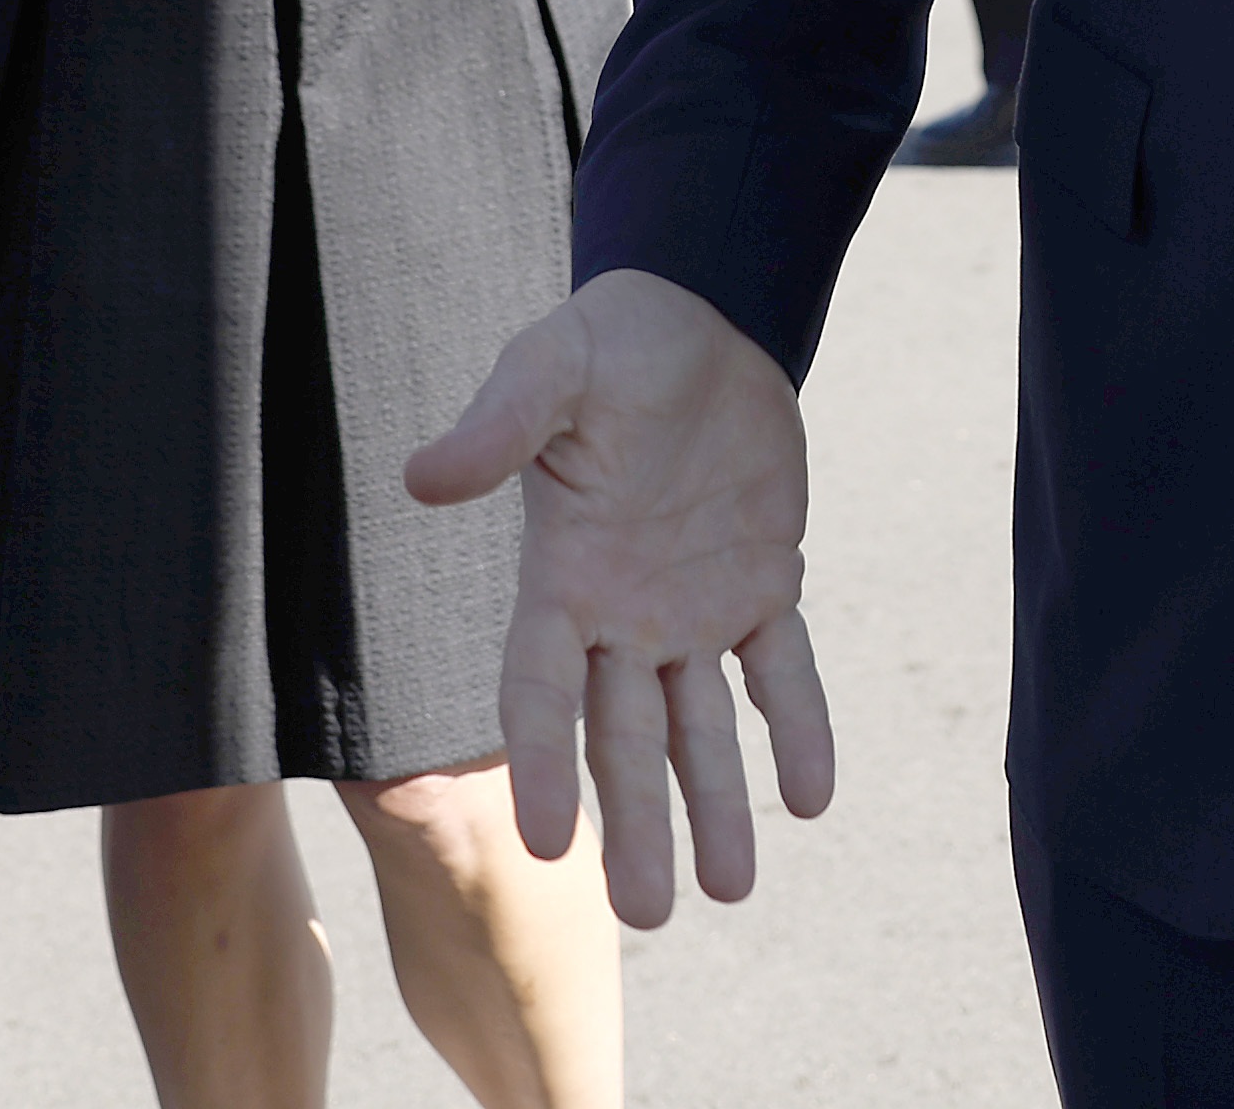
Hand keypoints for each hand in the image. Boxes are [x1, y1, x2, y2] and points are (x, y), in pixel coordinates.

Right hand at [406, 268, 839, 928]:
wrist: (694, 316)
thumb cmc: (607, 342)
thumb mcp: (550, 370)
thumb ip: (499, 429)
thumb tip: (421, 477)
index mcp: (561, 578)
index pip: (539, 693)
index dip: (542, 765)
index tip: (546, 842)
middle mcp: (621, 614)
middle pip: (621, 740)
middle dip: (634, 825)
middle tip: (646, 917)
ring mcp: (693, 607)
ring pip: (700, 729)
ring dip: (714, 807)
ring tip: (731, 889)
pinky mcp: (762, 582)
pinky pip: (780, 672)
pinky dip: (796, 730)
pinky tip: (812, 796)